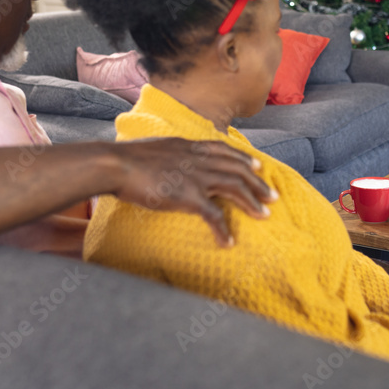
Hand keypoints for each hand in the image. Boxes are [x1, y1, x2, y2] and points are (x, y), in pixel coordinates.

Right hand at [110, 138, 276, 246]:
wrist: (115, 165)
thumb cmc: (125, 159)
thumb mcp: (153, 149)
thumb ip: (167, 154)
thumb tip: (166, 159)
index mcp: (188, 146)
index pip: (223, 149)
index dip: (243, 157)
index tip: (258, 165)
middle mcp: (197, 159)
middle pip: (237, 169)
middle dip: (258, 183)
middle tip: (273, 196)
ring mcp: (195, 177)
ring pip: (234, 188)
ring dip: (252, 202)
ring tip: (264, 215)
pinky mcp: (188, 197)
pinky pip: (213, 216)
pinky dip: (223, 230)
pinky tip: (228, 242)